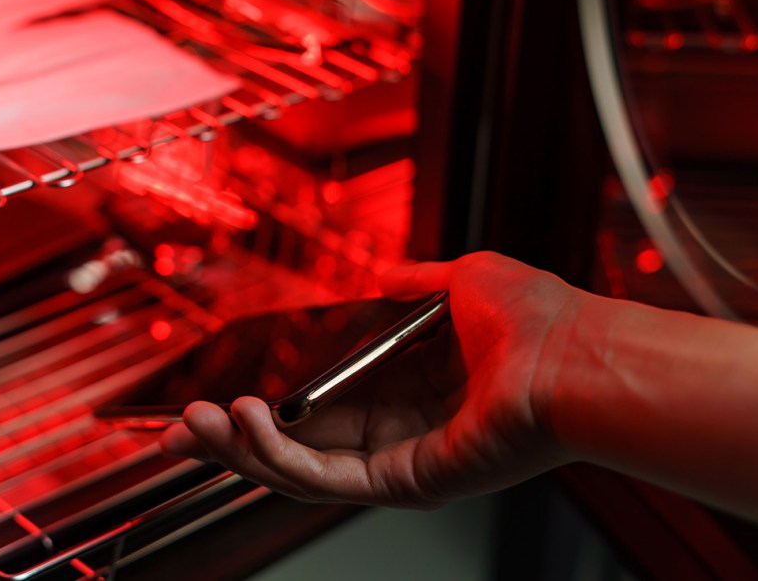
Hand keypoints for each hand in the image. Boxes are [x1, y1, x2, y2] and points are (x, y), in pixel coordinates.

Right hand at [158, 251, 582, 507]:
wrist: (575, 351)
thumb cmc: (535, 318)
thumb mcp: (458, 281)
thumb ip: (408, 284)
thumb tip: (379, 276)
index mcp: (404, 388)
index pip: (314, 402)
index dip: (262, 398)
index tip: (215, 386)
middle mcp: (397, 430)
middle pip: (293, 443)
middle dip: (229, 438)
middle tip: (181, 426)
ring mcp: (398, 460)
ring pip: (297, 467)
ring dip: (236, 448)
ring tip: (194, 426)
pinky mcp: (404, 480)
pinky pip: (323, 477)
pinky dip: (275, 454)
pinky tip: (244, 422)